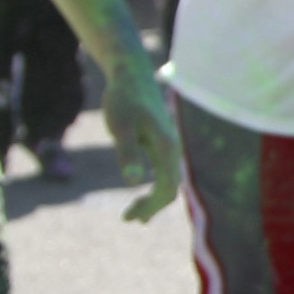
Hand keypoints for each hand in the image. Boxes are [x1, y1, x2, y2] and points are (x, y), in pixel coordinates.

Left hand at [94, 57, 182, 223]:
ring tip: (134, 214)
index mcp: (167, 149)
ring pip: (168, 180)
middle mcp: (173, 149)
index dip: (151, 207)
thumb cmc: (123, 99)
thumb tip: (132, 180)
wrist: (130, 73)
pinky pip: (164, 171)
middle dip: (151, 207)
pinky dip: (154, 185)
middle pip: (170, 189)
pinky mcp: (161, 141)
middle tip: (128, 219)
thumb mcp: (120, 126)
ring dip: (153, 199)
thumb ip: (127, 152)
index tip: (130, 218)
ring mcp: (168, 145)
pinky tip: (140, 187)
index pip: (167, 190)